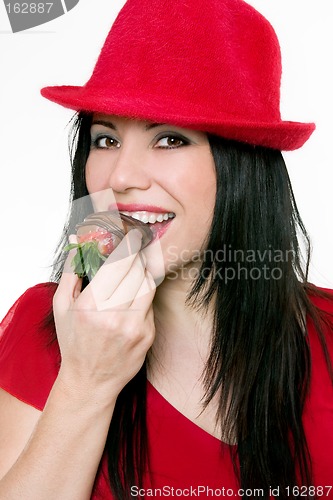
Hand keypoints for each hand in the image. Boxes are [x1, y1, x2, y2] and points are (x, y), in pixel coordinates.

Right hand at [53, 229, 155, 402]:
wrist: (90, 381)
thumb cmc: (74, 342)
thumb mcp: (62, 306)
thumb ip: (71, 270)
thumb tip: (78, 241)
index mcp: (92, 306)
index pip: (119, 263)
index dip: (127, 245)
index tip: (130, 235)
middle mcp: (116, 316)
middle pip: (137, 270)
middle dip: (135, 257)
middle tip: (130, 252)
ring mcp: (135, 326)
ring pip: (148, 284)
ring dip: (142, 273)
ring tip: (132, 272)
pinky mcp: (148, 335)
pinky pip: (150, 303)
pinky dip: (143, 294)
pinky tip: (132, 297)